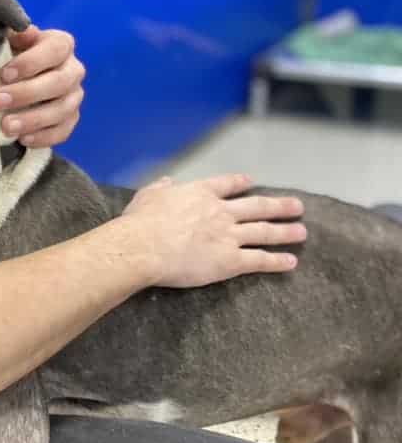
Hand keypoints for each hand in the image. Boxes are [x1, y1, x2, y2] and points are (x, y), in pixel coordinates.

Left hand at [0, 25, 85, 147]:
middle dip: (27, 93)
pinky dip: (43, 137)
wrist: (19, 77)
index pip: (55, 49)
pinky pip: (63, 132)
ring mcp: (75, 96)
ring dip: (33, 119)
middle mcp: (74, 69)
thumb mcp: (10, 41)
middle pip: (59, 82)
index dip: (31, 62)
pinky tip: (22, 139)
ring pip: (62, 110)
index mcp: (61, 44)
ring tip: (6, 126)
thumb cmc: (13, 55)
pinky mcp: (71, 120)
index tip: (4, 74)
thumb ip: (13, 35)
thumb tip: (17, 32)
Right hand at [120, 174, 305, 287]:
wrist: (145, 246)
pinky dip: (276, 261)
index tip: (252, 182)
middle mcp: (220, 212)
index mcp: (200, 193)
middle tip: (297, 206)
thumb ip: (161, 187)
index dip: (241, 183)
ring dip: (285, 231)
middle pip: (256, 207)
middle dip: (279, 206)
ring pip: (264, 232)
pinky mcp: (230, 260)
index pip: (227, 185)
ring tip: (302, 232)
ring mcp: (228, 235)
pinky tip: (291, 261)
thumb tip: (167, 181)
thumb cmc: (141, 222)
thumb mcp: (148, 195)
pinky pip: (259, 260)